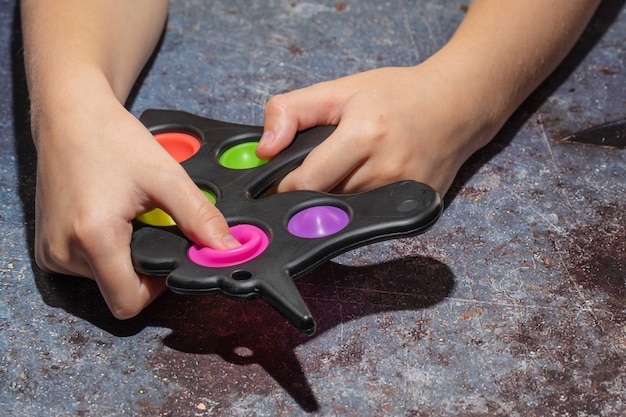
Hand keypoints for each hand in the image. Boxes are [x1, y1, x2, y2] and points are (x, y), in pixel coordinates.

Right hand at [33, 94, 238, 318]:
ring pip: (103, 281)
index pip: (129, 302)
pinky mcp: (46, 249)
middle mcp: (64, 252)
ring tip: (129, 219)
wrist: (70, 116)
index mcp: (93, 238)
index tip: (171, 256)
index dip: (158, 288)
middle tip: (152, 228)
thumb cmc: (113, 139)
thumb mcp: (165, 177)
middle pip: (118, 291)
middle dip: (144, 268)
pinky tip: (111, 221)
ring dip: (124, 259)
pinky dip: (106, 253)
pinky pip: (86, 269)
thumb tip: (228, 249)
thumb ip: (200, 217)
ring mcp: (51, 253)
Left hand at [256, 64, 496, 196]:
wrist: (457, 105)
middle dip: (310, 193)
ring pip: (347, 213)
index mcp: (363, 135)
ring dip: (336, 201)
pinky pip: (372, 217)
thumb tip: (263, 151)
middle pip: (325, 202)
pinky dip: (360, 206)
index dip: (284, 187)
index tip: (278, 183)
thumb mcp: (339, 90)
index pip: (305, 184)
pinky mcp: (418, 208)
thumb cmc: (396, 96)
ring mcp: (404, 193)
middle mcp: (386, 170)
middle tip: (314, 174)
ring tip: (346, 172)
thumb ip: (291, 112)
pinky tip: (368, 183)